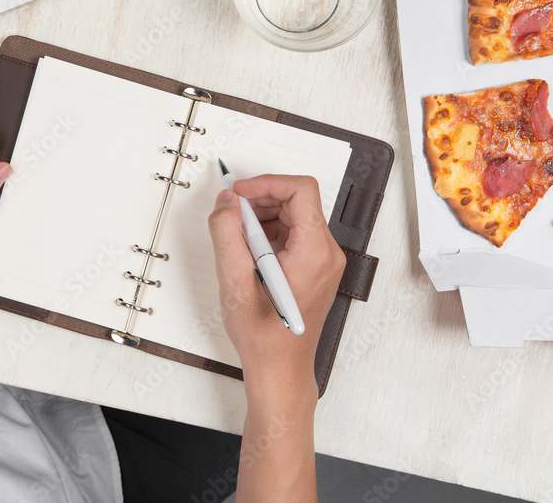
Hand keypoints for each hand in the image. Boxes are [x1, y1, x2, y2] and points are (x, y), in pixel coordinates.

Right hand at [207, 174, 344, 398]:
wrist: (279, 368)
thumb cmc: (264, 337)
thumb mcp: (234, 283)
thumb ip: (227, 235)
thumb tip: (227, 203)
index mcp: (314, 253)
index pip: (301, 190)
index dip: (267, 183)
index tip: (240, 194)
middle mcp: (326, 253)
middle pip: (297, 200)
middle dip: (260, 200)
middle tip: (230, 215)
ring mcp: (323, 260)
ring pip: (294, 214)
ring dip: (262, 216)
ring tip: (236, 238)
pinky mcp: (315, 266)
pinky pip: (293, 232)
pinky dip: (268, 232)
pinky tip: (248, 251)